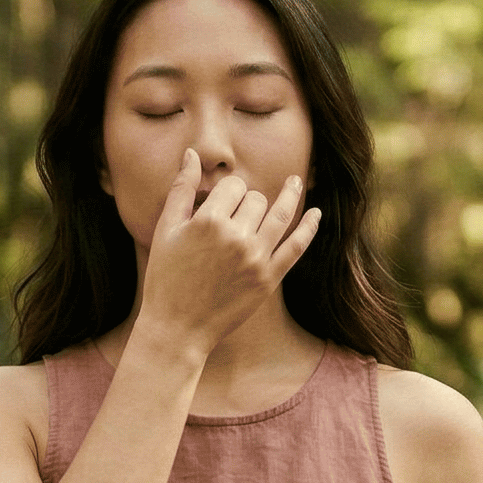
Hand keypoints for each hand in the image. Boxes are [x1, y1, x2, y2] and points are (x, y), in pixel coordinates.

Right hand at [133, 148, 321, 356]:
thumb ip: (180, 189)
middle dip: (248, 201)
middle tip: (235, 218)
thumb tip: (192, 154)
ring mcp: (255, 258)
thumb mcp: (166, 230)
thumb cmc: (166, 278)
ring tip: (295, 183)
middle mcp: (236, 237)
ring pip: (280, 214)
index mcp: (208, 221)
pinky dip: (310, 228)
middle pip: (256, 199)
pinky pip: (296, 246)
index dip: (227, 191)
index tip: (220, 205)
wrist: (177, 328)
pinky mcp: (269, 279)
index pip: (232, 186)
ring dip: (289, 197)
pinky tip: (317, 213)